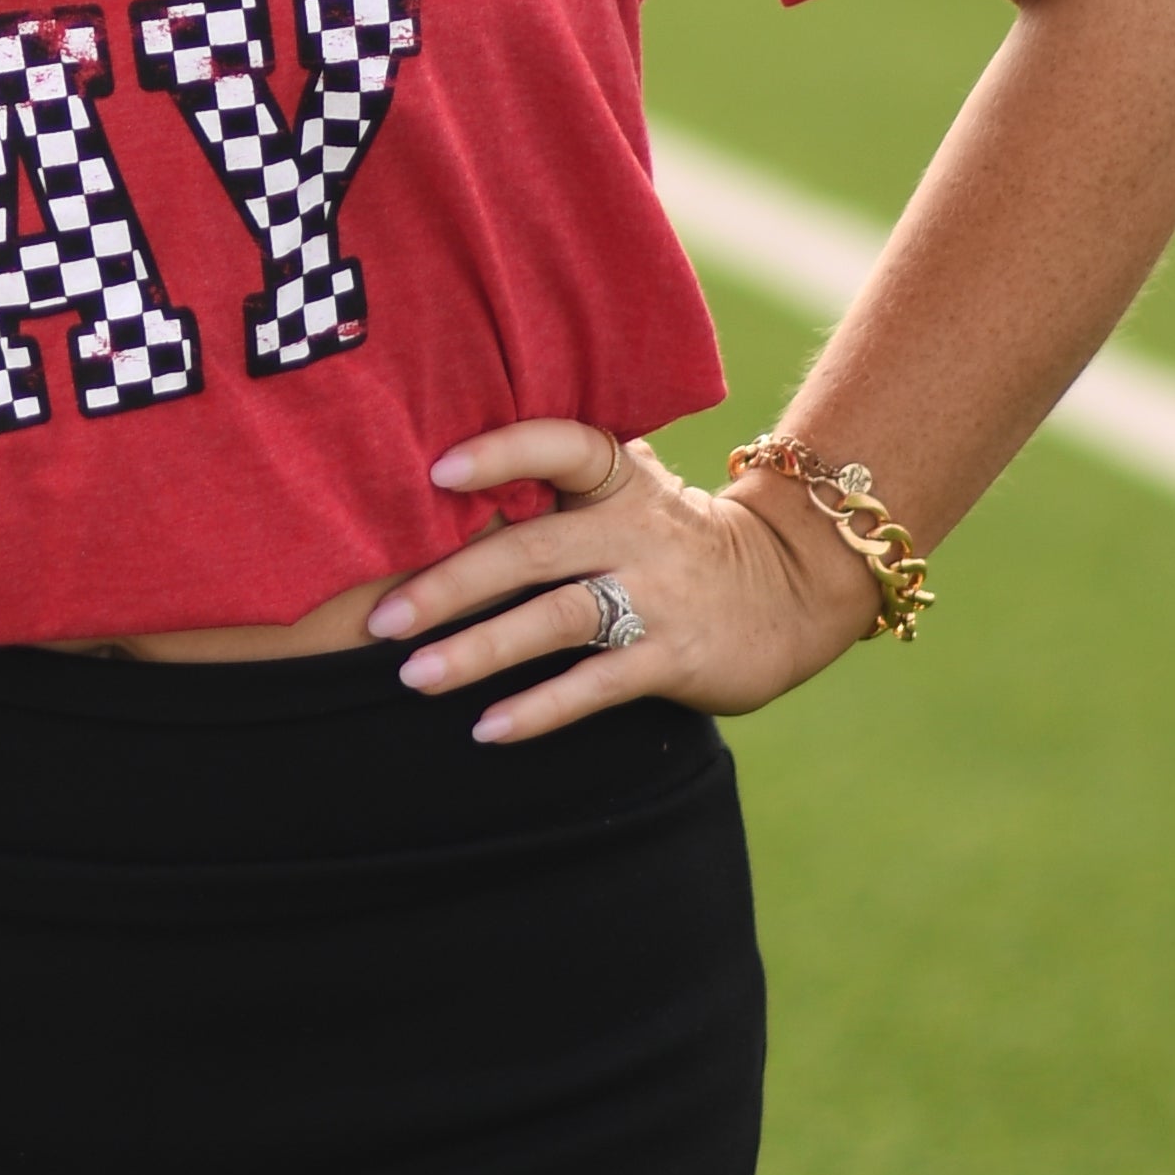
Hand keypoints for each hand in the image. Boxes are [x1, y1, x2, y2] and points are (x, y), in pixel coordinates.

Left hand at [365, 417, 880, 740]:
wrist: (793, 588)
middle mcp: (634, 531)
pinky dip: (540, 709)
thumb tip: (437, 483)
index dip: (501, 454)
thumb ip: (559, 485)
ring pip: (555, 619)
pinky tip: (488, 728)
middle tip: (381, 619)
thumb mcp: (632, 491)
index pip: (562, 447)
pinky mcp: (674, 656)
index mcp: (620, 480)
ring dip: (479, 651)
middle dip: (450, 584)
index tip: (437, 471)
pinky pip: (596, 686)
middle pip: (531, 551)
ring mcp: (656, 596)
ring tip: (414, 676)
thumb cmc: (675, 537)